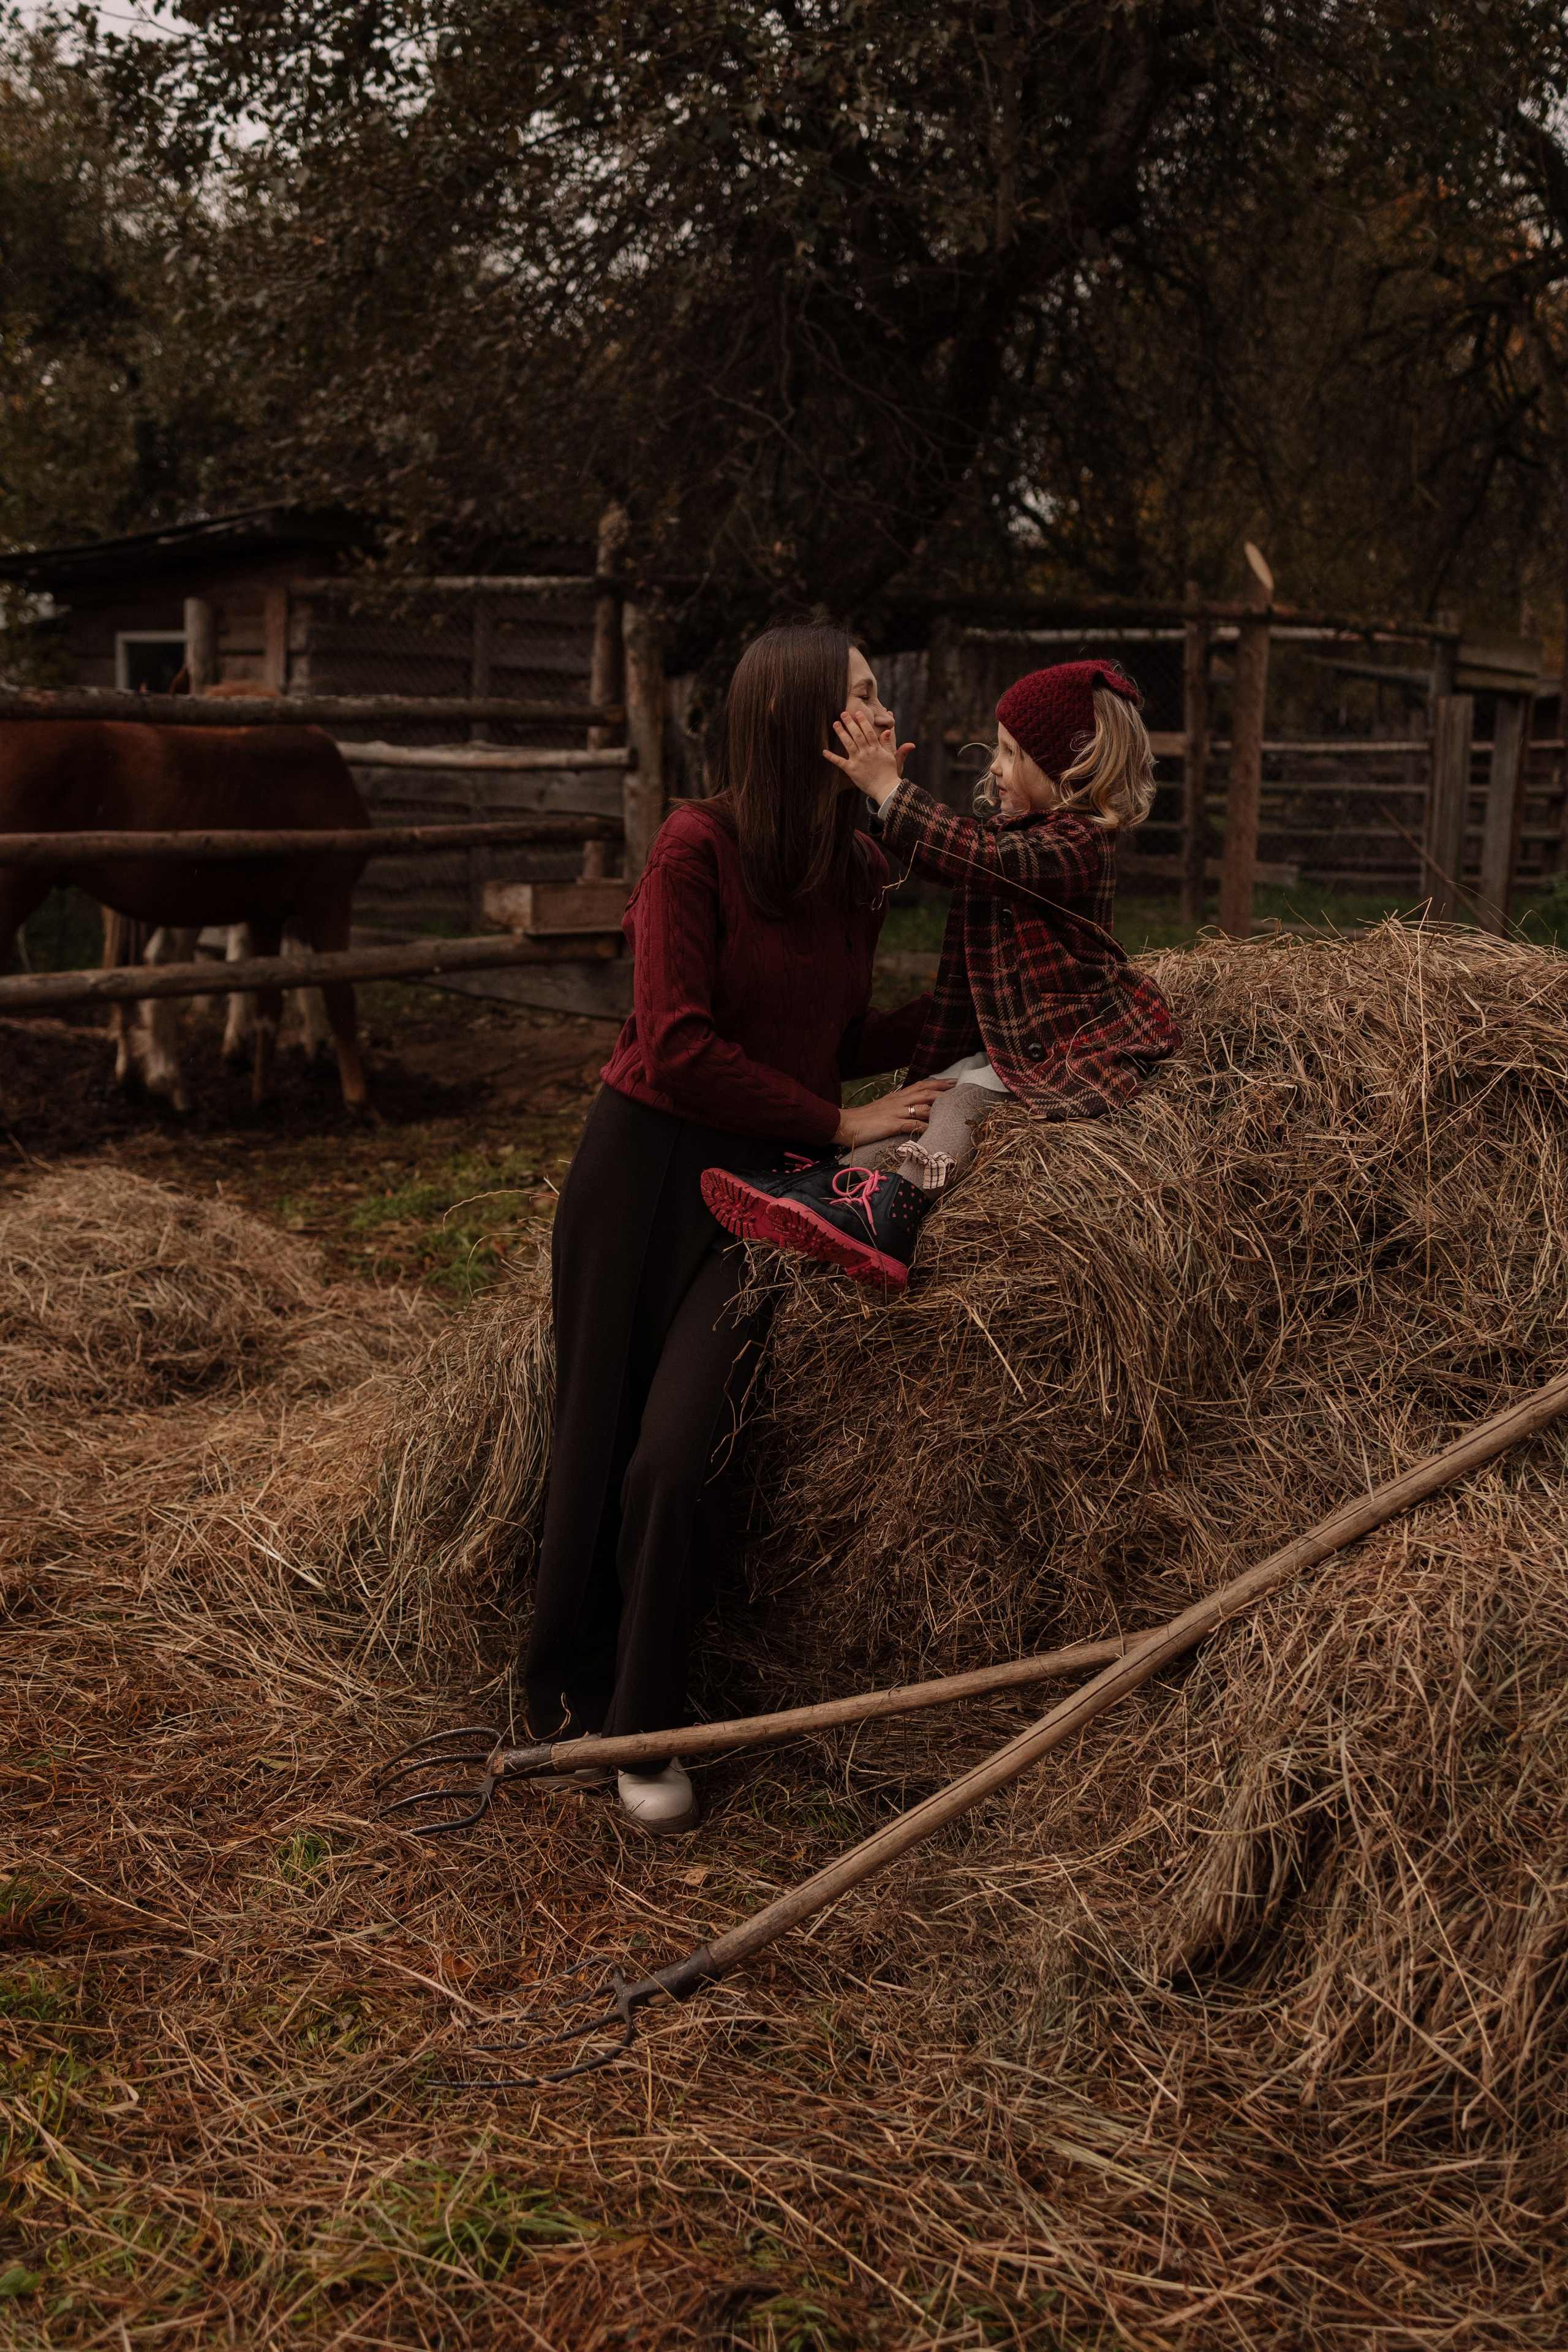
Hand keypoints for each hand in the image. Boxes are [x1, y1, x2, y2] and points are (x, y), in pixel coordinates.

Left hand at [824, 703, 913, 807]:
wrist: (886, 789)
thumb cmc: (889, 774)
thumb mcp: (891, 757)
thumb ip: (887, 743)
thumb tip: (888, 730)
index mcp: (876, 749)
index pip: (869, 731)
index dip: (863, 721)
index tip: (858, 712)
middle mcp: (866, 753)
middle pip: (857, 734)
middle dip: (850, 723)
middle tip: (843, 713)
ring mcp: (858, 761)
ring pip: (848, 744)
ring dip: (841, 733)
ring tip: (835, 723)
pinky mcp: (851, 770)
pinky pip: (840, 762)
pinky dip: (831, 757)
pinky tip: (824, 751)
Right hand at [833, 1077, 953, 1149]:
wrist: (844, 1124)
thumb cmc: (862, 1120)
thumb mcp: (882, 1110)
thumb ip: (896, 1108)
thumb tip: (910, 1111)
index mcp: (896, 1097)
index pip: (920, 1086)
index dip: (938, 1083)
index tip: (952, 1081)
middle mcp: (898, 1101)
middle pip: (925, 1093)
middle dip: (944, 1091)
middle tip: (960, 1088)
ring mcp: (895, 1112)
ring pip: (922, 1106)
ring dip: (939, 1107)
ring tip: (954, 1108)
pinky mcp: (891, 1124)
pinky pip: (912, 1124)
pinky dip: (925, 1126)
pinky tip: (935, 1129)